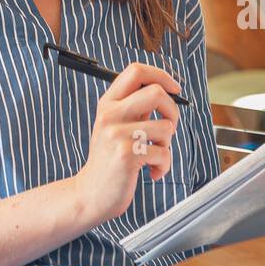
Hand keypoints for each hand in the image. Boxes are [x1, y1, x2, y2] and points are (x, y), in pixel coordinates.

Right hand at [71, 62, 181, 228]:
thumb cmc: (108, 160)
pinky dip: (164, 166)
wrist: (90, 194)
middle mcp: (110, 114)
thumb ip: (134, 107)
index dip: (161, 76)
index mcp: (108, 103)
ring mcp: (117, 134)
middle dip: (173, 111)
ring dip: (167, 145)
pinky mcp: (127, 154)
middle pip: (156, 92)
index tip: (174, 89)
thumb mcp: (114, 126)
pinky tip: (151, 172)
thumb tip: (165, 90)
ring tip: (154, 156)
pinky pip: (164, 153)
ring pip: (166, 127)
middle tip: (168, 129)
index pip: (136, 70)